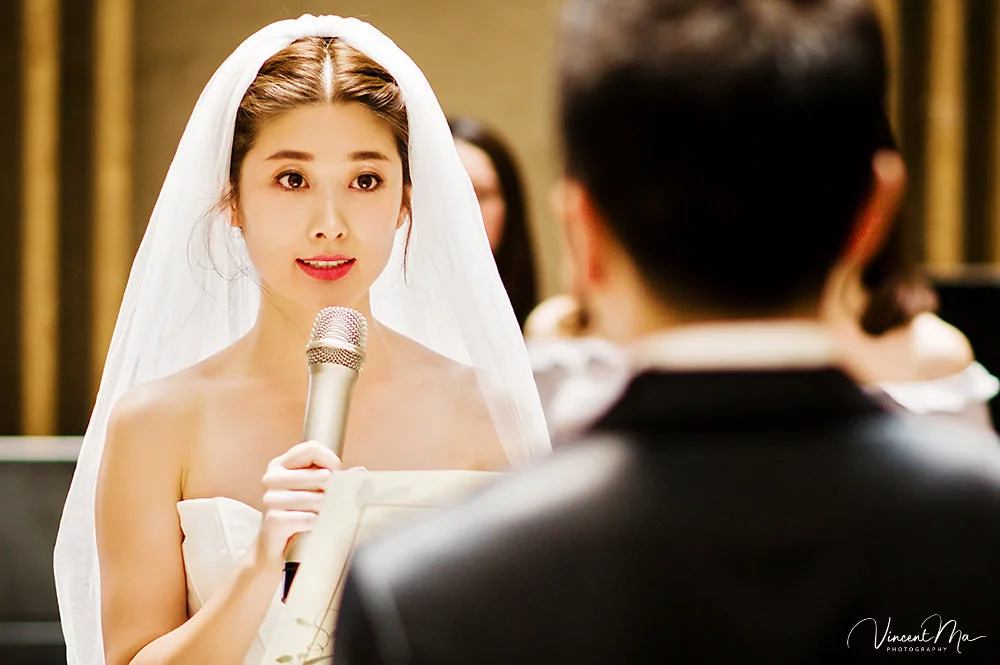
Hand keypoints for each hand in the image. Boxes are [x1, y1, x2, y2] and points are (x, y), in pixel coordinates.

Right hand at [254, 441, 341, 566]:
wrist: (275, 545)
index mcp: (280, 464)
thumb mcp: (312, 489)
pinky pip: (308, 518)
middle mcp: (271, 478)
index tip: (336, 473)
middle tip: (334, 499)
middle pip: (319, 475)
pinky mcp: (274, 519)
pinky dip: (317, 522)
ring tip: (326, 513)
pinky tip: (316, 524)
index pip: (311, 448)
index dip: (330, 459)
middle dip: (332, 490)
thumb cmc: (297, 512)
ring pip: (316, 499)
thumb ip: (333, 477)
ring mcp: (270, 499)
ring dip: (327, 508)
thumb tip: (360, 472)